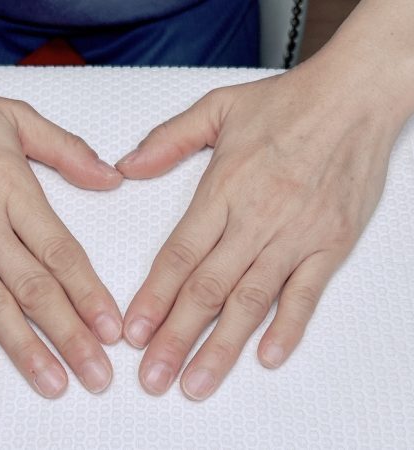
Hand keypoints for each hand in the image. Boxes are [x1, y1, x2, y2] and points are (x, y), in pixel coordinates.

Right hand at [0, 69, 123, 397]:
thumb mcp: (18, 118)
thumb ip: (68, 151)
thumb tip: (111, 179)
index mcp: (12, 188)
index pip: (60, 253)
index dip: (89, 294)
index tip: (110, 328)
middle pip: (33, 288)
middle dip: (69, 335)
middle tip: (95, 372)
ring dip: (24, 347)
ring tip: (53, 380)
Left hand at [116, 66, 403, 399]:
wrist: (354, 97)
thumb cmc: (287, 103)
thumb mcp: (216, 108)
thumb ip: (167, 139)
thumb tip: (126, 166)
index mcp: (223, 188)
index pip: (178, 255)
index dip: (153, 298)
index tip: (133, 332)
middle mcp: (256, 218)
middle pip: (207, 289)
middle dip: (176, 338)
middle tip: (153, 377)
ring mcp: (295, 235)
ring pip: (251, 302)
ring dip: (221, 347)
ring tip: (196, 382)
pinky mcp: (329, 244)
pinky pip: (306, 294)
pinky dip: (287, 328)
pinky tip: (266, 356)